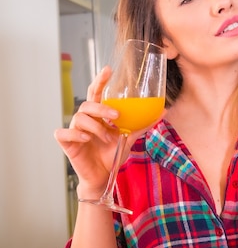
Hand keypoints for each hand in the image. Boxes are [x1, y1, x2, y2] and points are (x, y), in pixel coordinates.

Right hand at [54, 68, 139, 197]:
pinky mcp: (66, 143)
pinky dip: (75, 134)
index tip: (108, 70)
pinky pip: (64, 132)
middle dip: (102, 107)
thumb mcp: (129, 139)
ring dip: (96, 127)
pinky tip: (86, 138)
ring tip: (106, 138)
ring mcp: (74, 130)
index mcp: (98, 116)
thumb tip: (162, 111)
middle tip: (117, 116)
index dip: (100, 81)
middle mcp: (85, 120)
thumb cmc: (112, 155)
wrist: (104, 177)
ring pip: (79, 117)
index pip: (96, 94)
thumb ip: (141, 125)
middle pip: (87, 104)